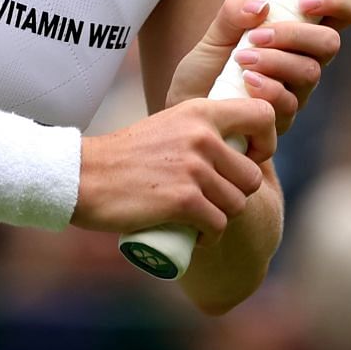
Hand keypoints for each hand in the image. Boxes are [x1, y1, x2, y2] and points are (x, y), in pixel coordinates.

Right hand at [72, 97, 275, 244]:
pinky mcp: (184, 200)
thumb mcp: (169, 125)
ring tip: (200, 219)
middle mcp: (202, 136)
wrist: (85, 175)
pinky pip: (218, 225)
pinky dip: (209, 238)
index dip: (265, 143)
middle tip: (212, 201)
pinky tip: (195, 236)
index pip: (262, 116)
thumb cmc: (127, 155)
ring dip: (222, 218)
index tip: (248, 160)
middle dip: (236, 194)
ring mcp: (194, 168)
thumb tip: (238, 148)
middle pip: (252, 176)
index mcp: (201, 111)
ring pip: (237, 204)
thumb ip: (201, 130)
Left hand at [168, 0, 350, 132]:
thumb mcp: (215, 32)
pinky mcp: (283, 119)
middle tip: (256, 37)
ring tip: (241, 59)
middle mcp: (305, 60)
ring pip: (309, 72)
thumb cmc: (208, 68)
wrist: (187, 107)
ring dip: (275, 61)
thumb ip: (235, 11)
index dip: (336, 1)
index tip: (304, 3)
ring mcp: (297, 91)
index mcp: (298, 32)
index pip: (341, 12)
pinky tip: (245, 82)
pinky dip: (267, 88)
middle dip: (294, 35)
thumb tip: (260, 6)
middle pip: (329, 42)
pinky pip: (289, 103)